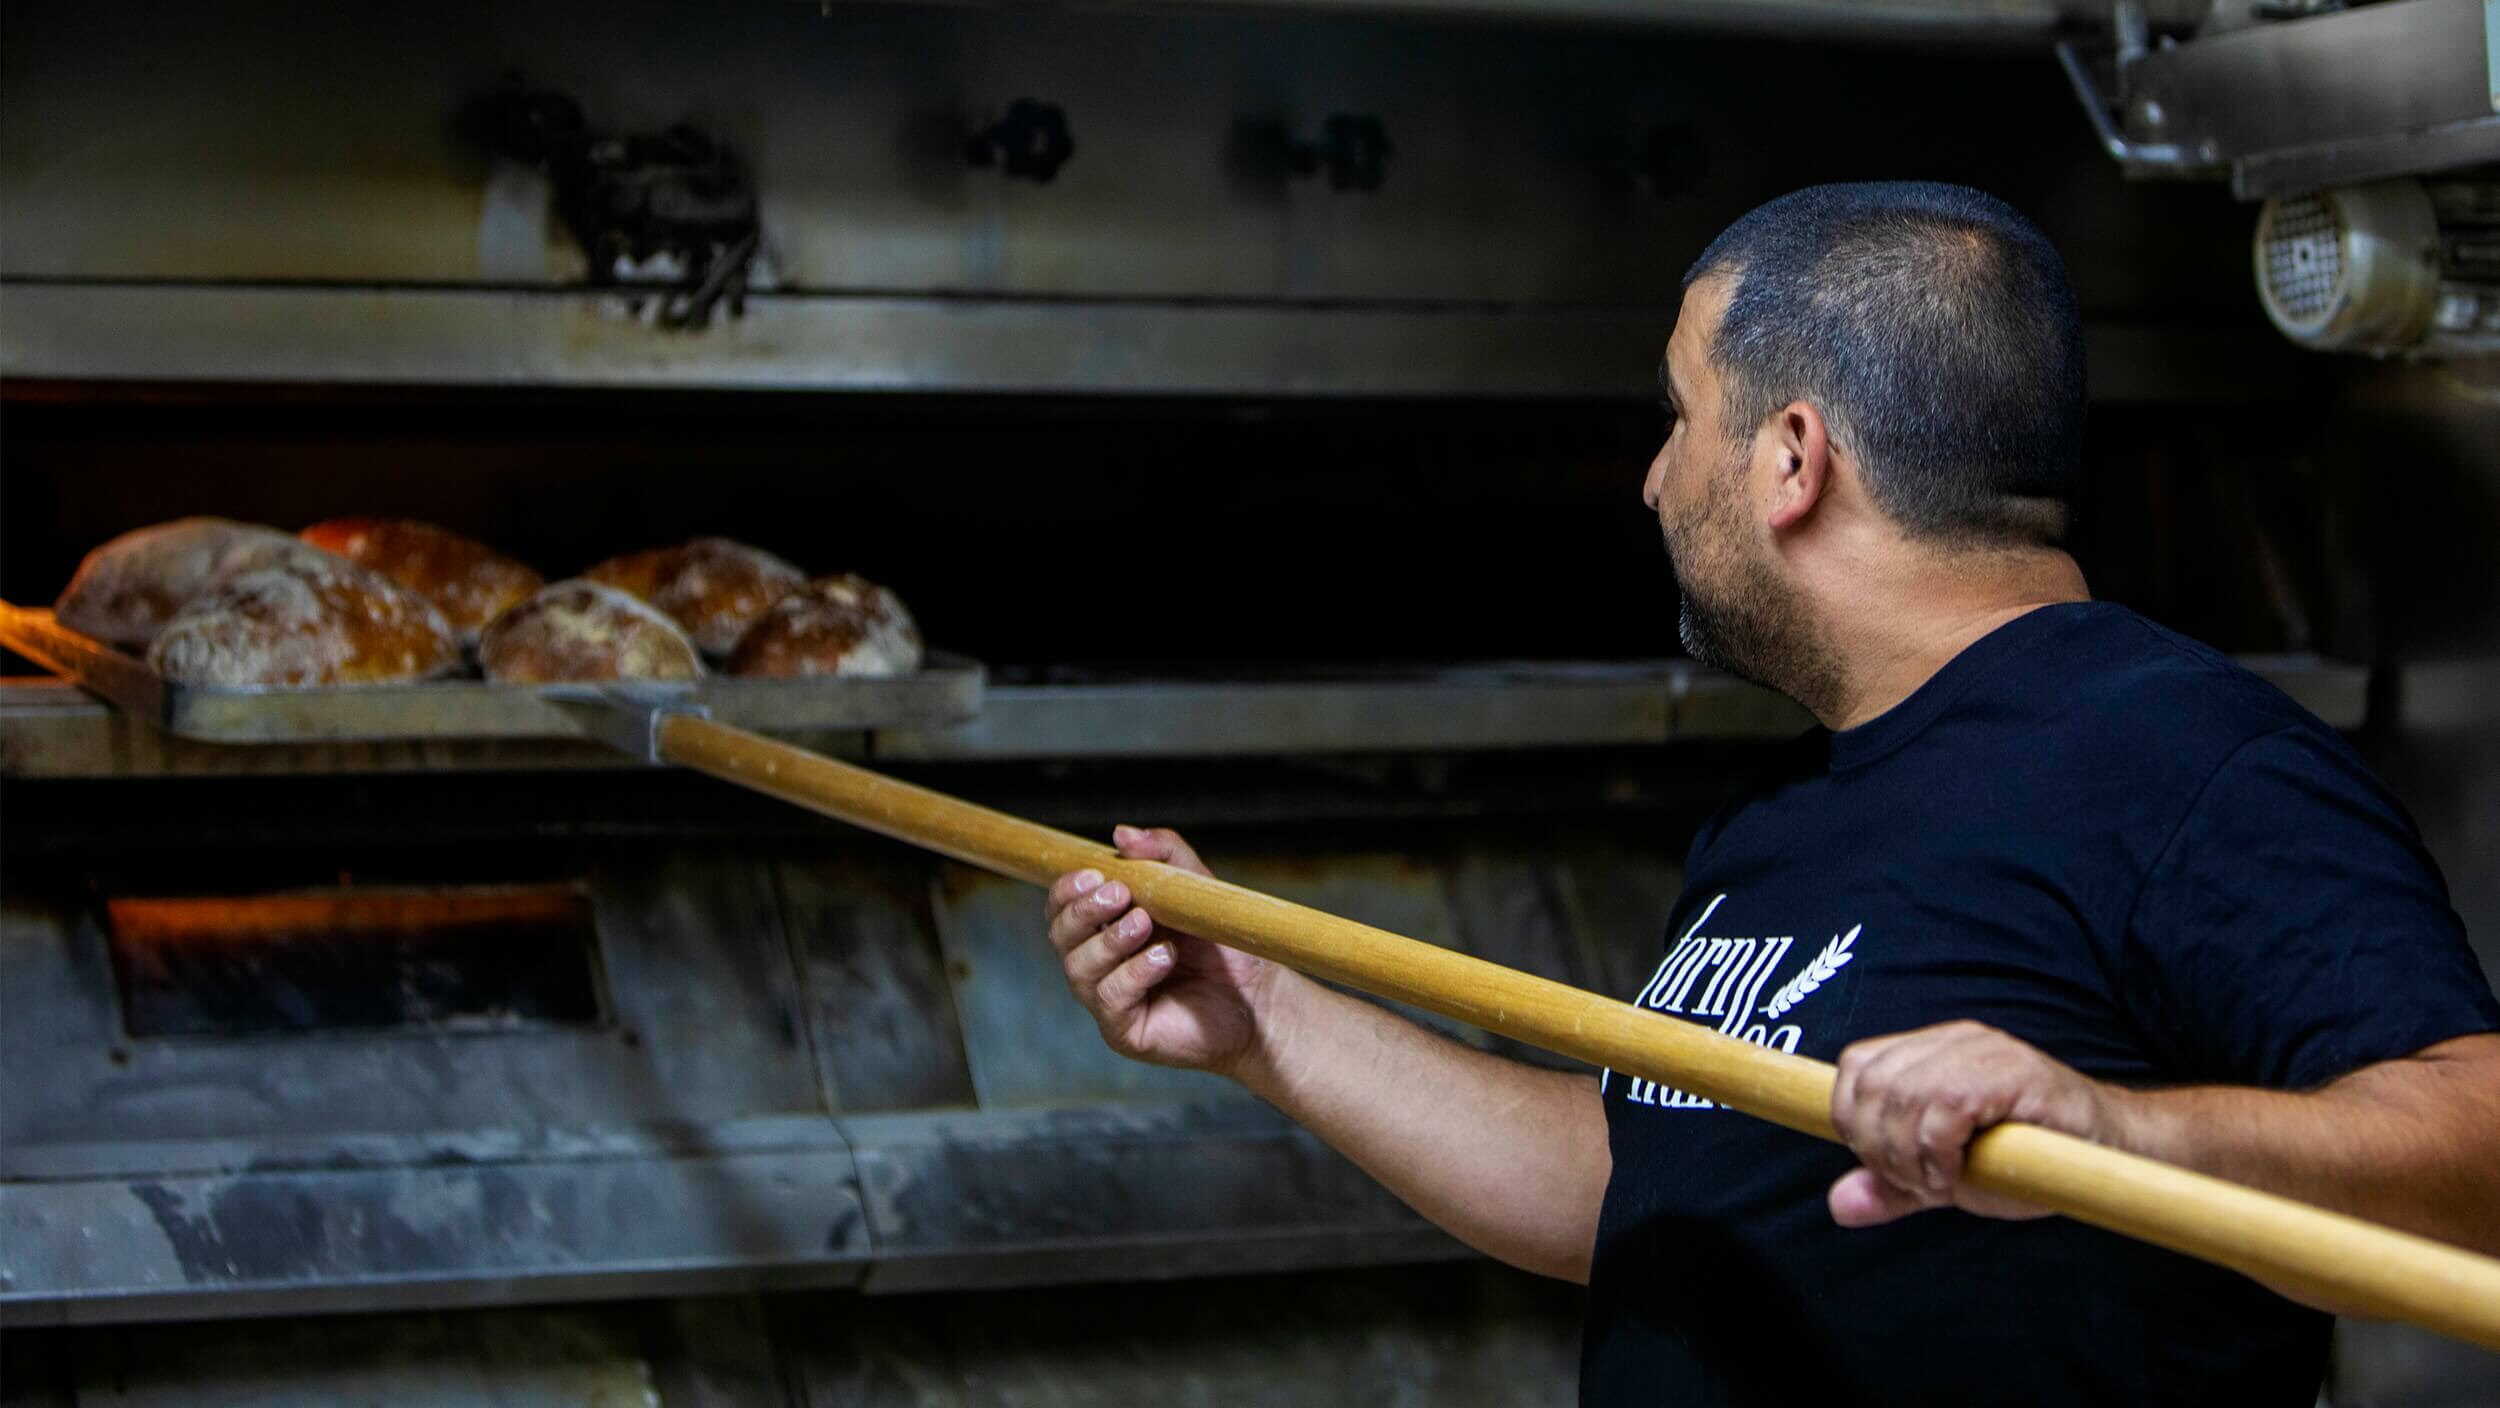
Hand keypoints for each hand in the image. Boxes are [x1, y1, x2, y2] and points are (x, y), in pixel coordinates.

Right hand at [1044, 825, 1281, 1077]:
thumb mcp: (1195, 888)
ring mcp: (1108, 1000)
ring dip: (1109, 940)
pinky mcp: (1125, 1032)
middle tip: (1120, 894)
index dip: (1067, 891)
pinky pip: (1110, 1000)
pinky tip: (1164, 958)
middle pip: (1061, 937)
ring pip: (1079, 969)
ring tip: (1145, 923)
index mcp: (1106, 928)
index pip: (1063, 908)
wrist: (1259, 997)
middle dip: (1084, 911)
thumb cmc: (1222, 945)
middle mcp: (1099, 964)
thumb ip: (1164, 856)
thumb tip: (1121, 834)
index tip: (1094, 874)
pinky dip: (1133, 973)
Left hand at [1827, 1020, 2119, 1227]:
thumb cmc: (2031, 1161)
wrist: (2109, 1154)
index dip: (1852, 1120)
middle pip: (1871, 1083)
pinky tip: (1957, 1172)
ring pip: (1901, 1093)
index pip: (1858, 1067)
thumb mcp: (1948, 1178)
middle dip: (1877, 1145)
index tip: (1883, 1165)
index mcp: (1930, 1052)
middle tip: (1916, 1182)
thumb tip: (1838, 1204)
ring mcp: (1982, 1050)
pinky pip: (1945, 1106)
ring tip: (1939, 1180)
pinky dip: (1937, 1150)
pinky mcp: (2012, 1071)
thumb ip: (1895, 1186)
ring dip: (1908, 1153)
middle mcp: (1951, 1041)